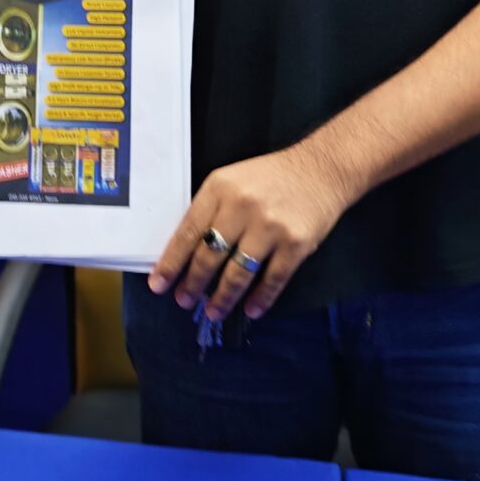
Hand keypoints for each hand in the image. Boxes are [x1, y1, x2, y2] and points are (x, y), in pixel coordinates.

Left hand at [149, 146, 354, 322]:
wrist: (321, 169)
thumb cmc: (270, 177)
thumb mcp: (231, 181)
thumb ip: (210, 210)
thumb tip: (185, 251)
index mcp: (219, 189)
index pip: (188, 232)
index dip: (171, 262)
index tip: (159, 284)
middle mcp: (242, 207)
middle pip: (209, 256)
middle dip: (193, 284)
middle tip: (184, 301)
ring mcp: (270, 227)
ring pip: (238, 273)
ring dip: (223, 298)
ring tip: (212, 311)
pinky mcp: (296, 244)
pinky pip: (273, 280)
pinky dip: (260, 299)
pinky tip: (250, 309)